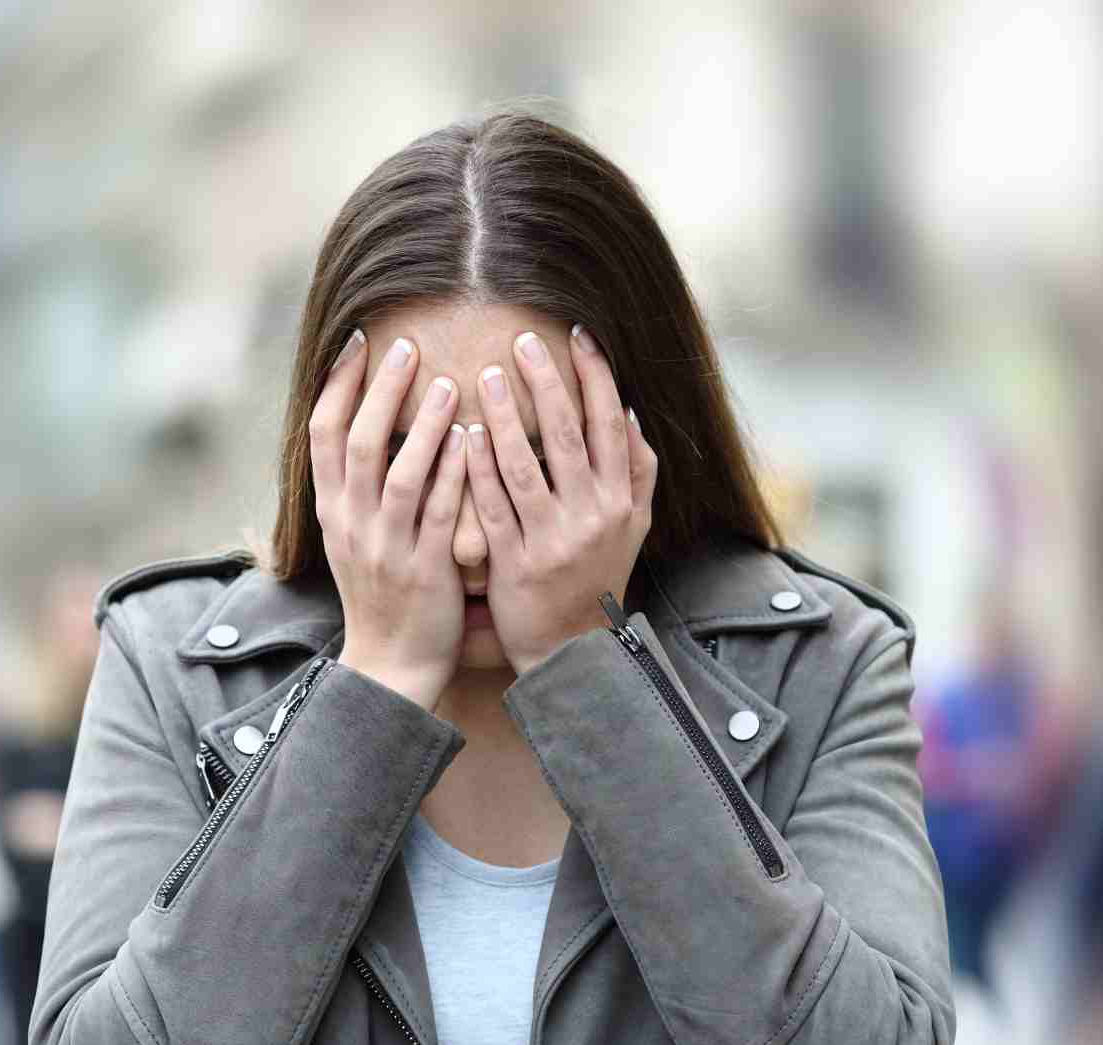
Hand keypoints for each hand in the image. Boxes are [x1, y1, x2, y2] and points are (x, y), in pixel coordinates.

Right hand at [312, 328, 469, 710]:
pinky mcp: (426, 569)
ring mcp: (388, 547)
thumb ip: (357, 487)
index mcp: (332, 511)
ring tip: (446, 383)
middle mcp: (352, 524)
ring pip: (400, 474)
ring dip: (421, 425)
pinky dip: (453, 473)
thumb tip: (368, 426)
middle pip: (358, 443)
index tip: (359, 342)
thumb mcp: (353, 538)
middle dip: (381, 390)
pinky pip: (439, 513)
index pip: (321, 434)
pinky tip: (470, 440)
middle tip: (406, 345)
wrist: (391, 664)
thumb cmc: (381, 594)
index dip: (338, 384)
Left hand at [463, 324, 656, 672]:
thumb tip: (629, 411)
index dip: (595, 376)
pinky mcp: (515, 563)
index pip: (609, 424)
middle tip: (523, 340)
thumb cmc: (597, 577)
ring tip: (488, 375)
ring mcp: (553, 540)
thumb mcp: (633, 526)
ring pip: (526, 465)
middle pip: (567, 435)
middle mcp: (592, 516)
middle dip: (546, 382)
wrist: (571, 650)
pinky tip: (464, 433)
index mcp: (620, 500)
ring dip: (507, 416)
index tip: (578, 334)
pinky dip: (479, 468)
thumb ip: (637, 470)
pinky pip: (493, 506)